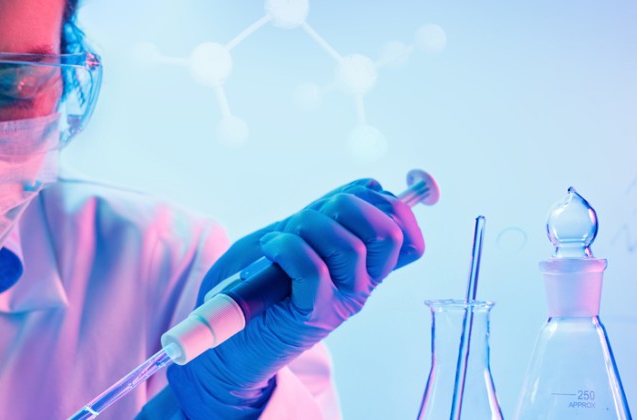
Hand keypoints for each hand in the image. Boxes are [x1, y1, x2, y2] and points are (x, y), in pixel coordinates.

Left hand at [167, 178, 423, 416]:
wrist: (228, 339)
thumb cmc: (260, 283)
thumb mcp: (301, 235)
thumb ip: (332, 213)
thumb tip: (371, 186)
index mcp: (365, 268)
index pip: (408, 237)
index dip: (395, 205)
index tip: (364, 193)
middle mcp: (361, 286)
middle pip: (388, 233)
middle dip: (350, 205)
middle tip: (314, 215)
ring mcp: (339, 302)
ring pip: (349, 246)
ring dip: (310, 224)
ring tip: (283, 236)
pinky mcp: (311, 314)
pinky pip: (313, 268)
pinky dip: (287, 247)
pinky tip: (270, 250)